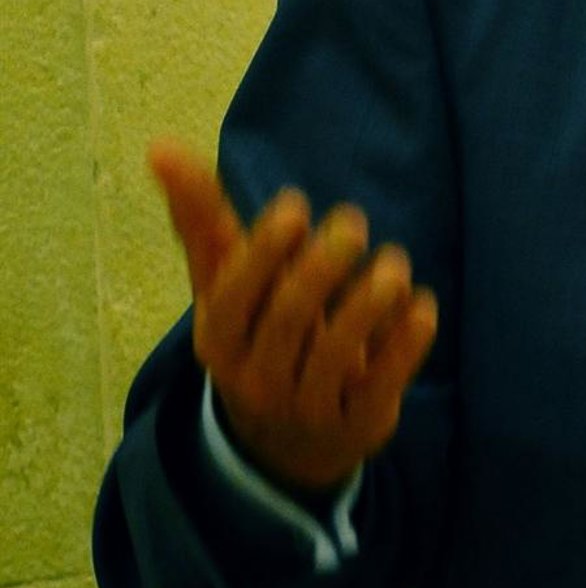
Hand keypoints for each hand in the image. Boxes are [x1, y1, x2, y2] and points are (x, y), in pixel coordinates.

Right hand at [149, 138, 438, 492]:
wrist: (287, 441)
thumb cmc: (257, 335)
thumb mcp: (225, 287)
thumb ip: (203, 221)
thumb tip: (161, 146)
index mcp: (218, 340)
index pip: (232, 298)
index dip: (262, 254)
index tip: (296, 207)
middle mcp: (256, 379)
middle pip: (287, 322)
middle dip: (321, 268)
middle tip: (354, 223)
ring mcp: (307, 409)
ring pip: (337, 354)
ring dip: (369, 302)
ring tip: (394, 262)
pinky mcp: (358, 425)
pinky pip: (382, 385)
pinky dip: (405, 345)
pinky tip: (424, 304)